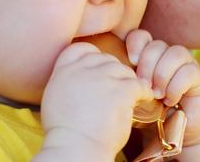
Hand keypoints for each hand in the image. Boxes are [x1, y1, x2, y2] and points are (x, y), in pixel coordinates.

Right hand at [36, 42, 153, 159]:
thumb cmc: (67, 132)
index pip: (82, 49)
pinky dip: (143, 92)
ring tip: (130, 98)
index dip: (94, 58)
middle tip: (118, 90)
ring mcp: (101, 78)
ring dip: (128, 83)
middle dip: (114, 73)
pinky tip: (143, 100)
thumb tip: (81, 76)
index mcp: (64, 71)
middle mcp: (82, 70)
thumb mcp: (56, 98)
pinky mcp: (120, 90)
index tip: (99, 72)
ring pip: (124, 70)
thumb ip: (68, 80)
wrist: (75, 149)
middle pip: (106, 59)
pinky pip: (138, 84)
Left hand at [125, 29, 199, 148]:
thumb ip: (126, 83)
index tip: (130, 62)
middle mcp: (168, 56)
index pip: (142, 36)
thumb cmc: (150, 115)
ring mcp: (185, 65)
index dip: (135, 43)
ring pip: (175, 53)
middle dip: (147, 65)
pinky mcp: (198, 78)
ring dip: (162, 74)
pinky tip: (170, 101)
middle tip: (144, 86)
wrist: (176, 135)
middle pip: (157, 44)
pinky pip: (189, 71)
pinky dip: (176, 86)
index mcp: (150, 56)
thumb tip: (112, 75)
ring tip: (157, 95)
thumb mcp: (134, 97)